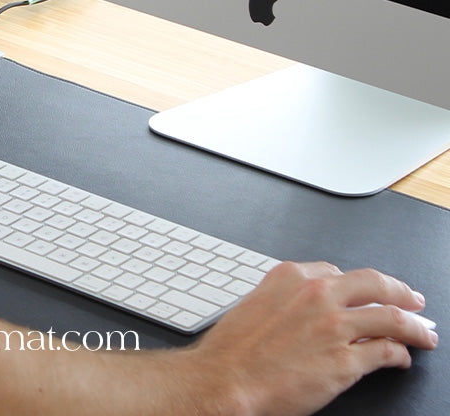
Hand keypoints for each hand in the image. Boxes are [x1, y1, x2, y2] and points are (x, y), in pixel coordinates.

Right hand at [188, 261, 436, 415]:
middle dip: (400, 292)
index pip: (337, 272)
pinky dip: (401, 354)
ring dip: (414, 326)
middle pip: (374, 284)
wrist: (227, 380)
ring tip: (424, 333)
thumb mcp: (256, 305)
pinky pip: (387, 352)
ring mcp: (334, 327)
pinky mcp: (346, 362)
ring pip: (390, 317)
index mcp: (290, 277)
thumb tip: (304, 309)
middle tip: (414, 300)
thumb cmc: (234, 350)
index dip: (357, 285)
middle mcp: (316, 295)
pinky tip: (402, 358)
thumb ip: (285, 299)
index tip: (366, 292)